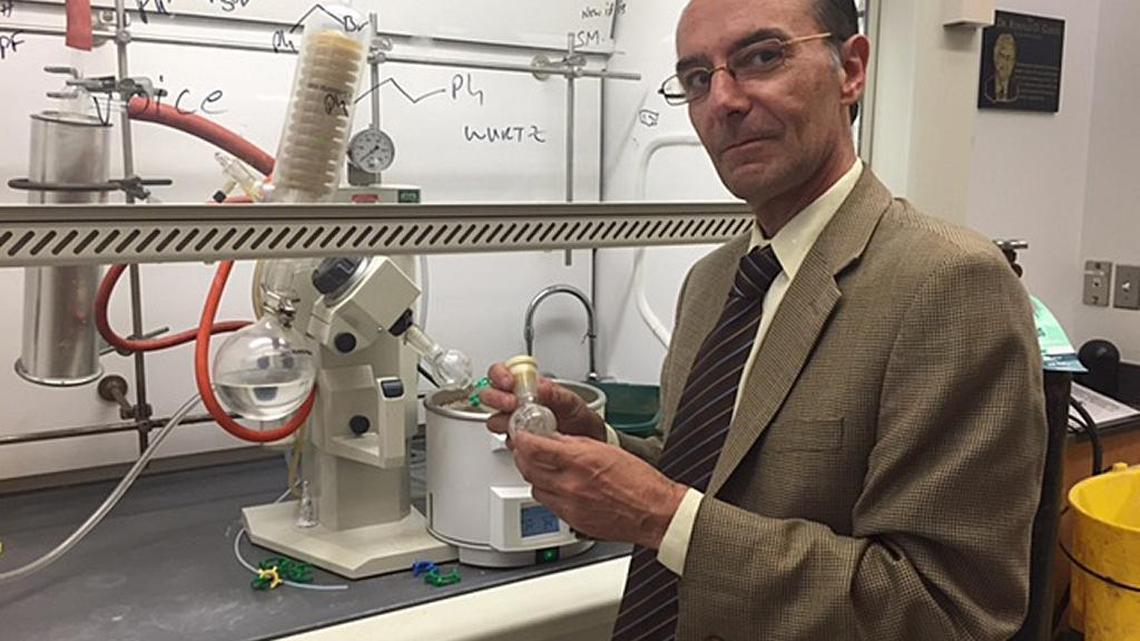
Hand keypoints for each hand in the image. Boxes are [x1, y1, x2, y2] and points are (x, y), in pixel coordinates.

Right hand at [479, 362, 607, 441]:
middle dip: (496, 397)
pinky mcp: (517, 441)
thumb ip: (558, 394)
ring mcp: (515, 422)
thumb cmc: (579, 419)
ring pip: (493, 417)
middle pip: (489, 394)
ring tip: (515, 423)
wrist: (587, 443)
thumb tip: (541, 387)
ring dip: (499, 419)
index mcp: (527, 387)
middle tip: (511, 403)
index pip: (502, 373)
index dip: (500, 375)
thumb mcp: (573, 403)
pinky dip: (510, 439)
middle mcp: (517, 403)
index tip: (509, 383)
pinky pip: (504, 440)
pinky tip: (521, 438)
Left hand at [510, 430, 686, 549]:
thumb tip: (553, 438)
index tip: (522, 433)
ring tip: (543, 466)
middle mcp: (570, 485)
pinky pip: (547, 504)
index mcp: (579, 461)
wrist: (654, 513)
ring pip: (534, 487)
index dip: (523, 438)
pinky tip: (556, 486)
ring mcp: (569, 506)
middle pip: (527, 468)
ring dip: (533, 475)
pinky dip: (547, 492)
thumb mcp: (606, 449)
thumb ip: (575, 443)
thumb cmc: (640, 482)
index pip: (533, 448)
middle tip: (528, 447)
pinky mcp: (572, 521)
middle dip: (523, 455)